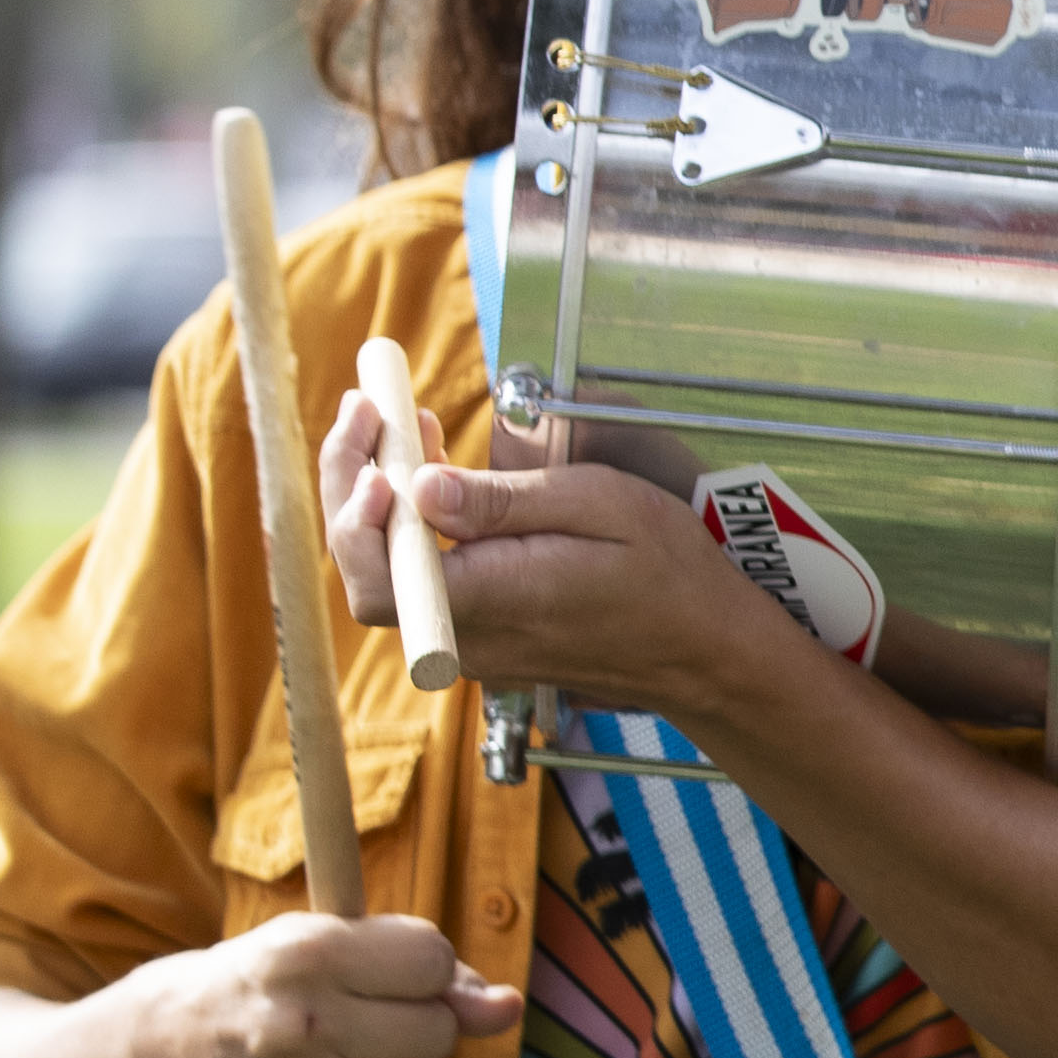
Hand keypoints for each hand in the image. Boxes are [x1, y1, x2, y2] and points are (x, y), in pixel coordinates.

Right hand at [116, 911, 511, 1057]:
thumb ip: (434, 970)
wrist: (168, 1046)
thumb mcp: (336, 945)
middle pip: (438, 1031)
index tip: (390, 978)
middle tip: (371, 1028)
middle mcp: (300, 1022)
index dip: (426, 971)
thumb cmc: (274, 986)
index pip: (432, 960)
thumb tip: (508, 1008)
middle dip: (424, 1028)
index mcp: (308, 951)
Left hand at [324, 394, 792, 728]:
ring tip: (402, 427)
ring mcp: (474, 642)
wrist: (705, 648)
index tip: (382, 445)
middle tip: (370, 409)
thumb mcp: (603, 507)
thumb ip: (506, 503)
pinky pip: (423, 581)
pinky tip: (431, 474)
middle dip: (352, 483)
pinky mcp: (486, 634)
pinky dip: (410, 524)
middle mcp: (470, 634)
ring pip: (390, 575)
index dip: (355, 515)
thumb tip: (421, 486)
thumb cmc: (668, 572)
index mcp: (495, 601)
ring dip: (378, 498)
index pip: (379, 582)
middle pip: (367, 574)